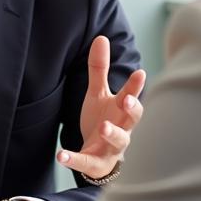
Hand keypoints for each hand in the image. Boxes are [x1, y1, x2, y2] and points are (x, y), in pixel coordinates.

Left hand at [57, 35, 145, 180]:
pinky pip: (85, 161)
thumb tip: (101, 38)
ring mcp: (110, 147)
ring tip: (103, 128)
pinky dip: (74, 159)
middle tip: (128, 100)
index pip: (131, 95)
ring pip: (118, 142)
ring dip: (112, 134)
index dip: (135, 86)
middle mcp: (121, 128)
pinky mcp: (95, 162)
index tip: (140, 72)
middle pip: (132, 120)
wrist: (98, 156)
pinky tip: (61, 155)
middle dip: (132, 110)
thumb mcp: (98, 94)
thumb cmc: (103, 119)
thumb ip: (100, 69)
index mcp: (121, 110)